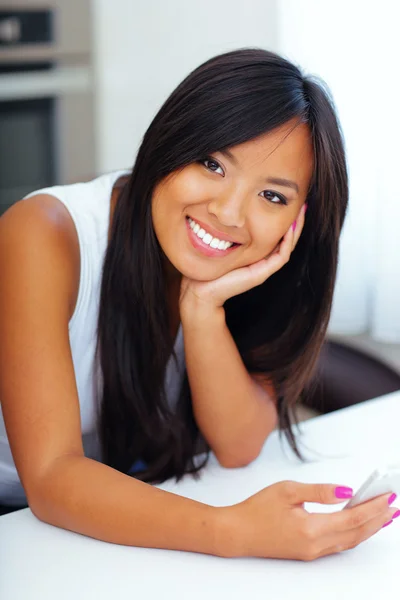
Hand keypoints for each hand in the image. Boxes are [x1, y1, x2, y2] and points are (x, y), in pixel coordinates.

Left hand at [180, 204, 305, 311]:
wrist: (202, 290)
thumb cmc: (207, 266)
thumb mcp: (219, 242)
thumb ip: (226, 230)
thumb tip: (224, 209)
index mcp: (256, 254)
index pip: (276, 234)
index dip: (285, 219)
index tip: (288, 201)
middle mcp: (263, 260)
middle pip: (287, 239)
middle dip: (295, 221)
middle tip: (302, 204)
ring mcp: (264, 268)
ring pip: (288, 246)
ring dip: (296, 229)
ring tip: (301, 212)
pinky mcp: (261, 273)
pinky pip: (282, 256)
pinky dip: (287, 242)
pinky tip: (289, 227)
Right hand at [216, 481, 397, 559]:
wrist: (237, 532)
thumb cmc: (257, 509)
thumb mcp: (287, 490)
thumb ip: (319, 491)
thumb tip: (346, 491)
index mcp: (311, 528)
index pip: (352, 517)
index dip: (372, 507)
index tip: (387, 496)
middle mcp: (315, 545)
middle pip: (356, 533)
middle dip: (377, 519)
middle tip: (393, 504)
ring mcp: (312, 552)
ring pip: (350, 541)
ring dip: (369, 529)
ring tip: (384, 516)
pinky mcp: (308, 553)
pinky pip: (339, 545)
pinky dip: (355, 534)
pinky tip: (360, 526)